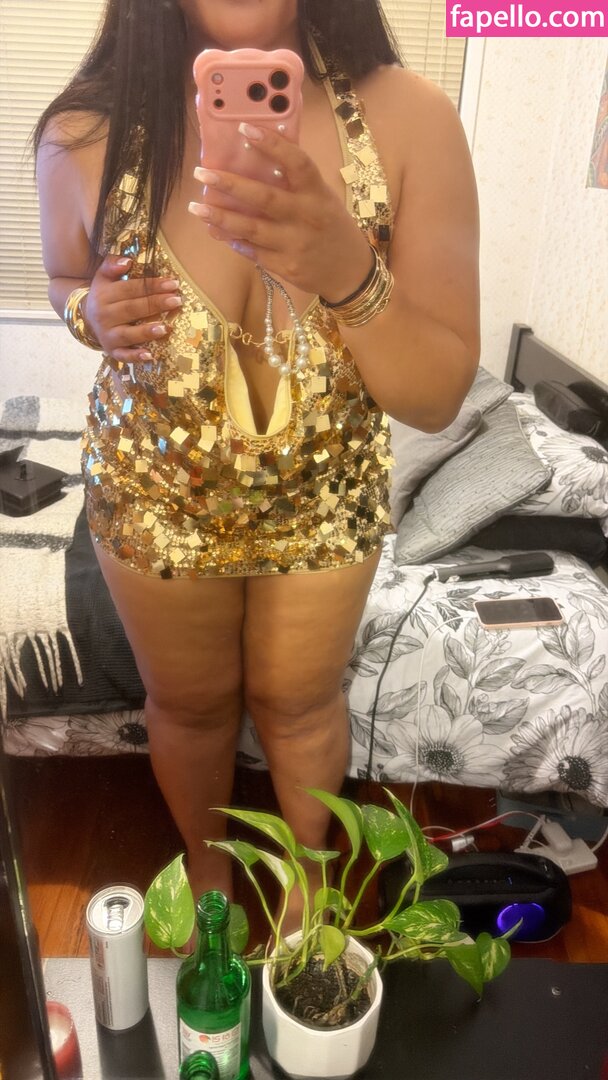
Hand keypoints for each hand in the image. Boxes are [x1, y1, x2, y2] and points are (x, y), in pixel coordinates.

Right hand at [83, 255, 181, 362]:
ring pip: (128, 334)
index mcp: (103, 295)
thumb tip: (127, 261)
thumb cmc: (104, 295)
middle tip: (177, 300)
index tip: (172, 284)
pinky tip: (150, 355)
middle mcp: (104, 316)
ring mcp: (107, 335)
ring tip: (165, 328)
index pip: (131, 289)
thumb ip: (112, 265)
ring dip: (146, 331)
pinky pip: (123, 356)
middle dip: (155, 304)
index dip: (152, 286)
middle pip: (132, 309)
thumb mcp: (103, 277)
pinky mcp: (111, 351)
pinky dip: (135, 357)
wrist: (87, 318)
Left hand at [187, 124, 372, 302]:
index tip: (243, 128)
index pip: (296, 163)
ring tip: (197, 207)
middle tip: (201, 172)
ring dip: (221, 218)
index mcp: (317, 193)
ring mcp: (295, 244)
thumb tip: (256, 160)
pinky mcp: (286, 267)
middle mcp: (307, 217)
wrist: (349, 272)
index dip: (271, 144)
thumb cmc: (332, 227)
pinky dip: (235, 241)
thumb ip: (296, 184)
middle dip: (229, 184)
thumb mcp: (323, 199)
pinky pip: (254, 252)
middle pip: (263, 198)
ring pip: (251, 229)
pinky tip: (218, 232)